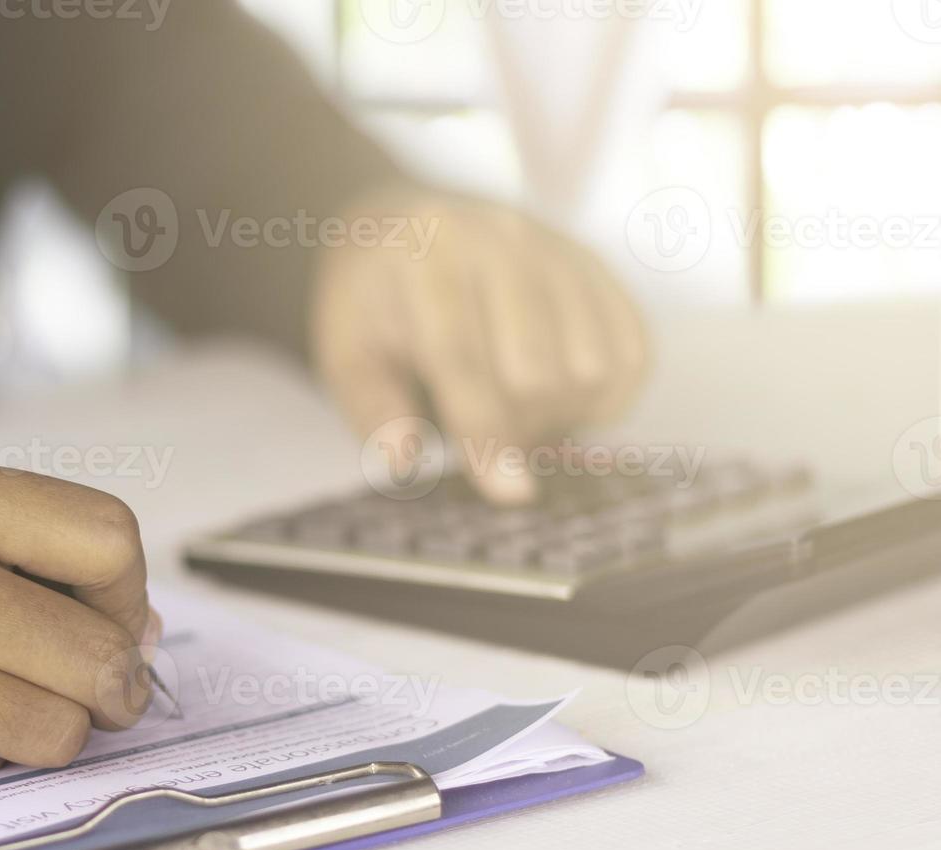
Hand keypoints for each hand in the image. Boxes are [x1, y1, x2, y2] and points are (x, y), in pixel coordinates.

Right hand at [0, 449, 159, 791]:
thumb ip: (12, 545)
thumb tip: (134, 627)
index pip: (103, 541)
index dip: (128, 589)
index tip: (118, 613)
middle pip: (96, 652)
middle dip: (117, 680)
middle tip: (105, 684)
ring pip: (54, 729)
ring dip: (57, 726)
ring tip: (22, 703)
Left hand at [310, 192, 646, 503]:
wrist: (408, 226)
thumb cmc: (372, 303)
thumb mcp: (345, 350)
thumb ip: (372, 408)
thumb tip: (405, 460)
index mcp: (430, 255)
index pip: (464, 357)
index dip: (486, 433)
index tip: (508, 493)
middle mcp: (503, 239)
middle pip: (538, 371)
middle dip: (518, 428)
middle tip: (487, 434)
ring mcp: (558, 248)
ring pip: (593, 367)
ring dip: (561, 414)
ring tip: (515, 407)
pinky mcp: (598, 267)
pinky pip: (634, 352)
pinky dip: (606, 396)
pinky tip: (559, 395)